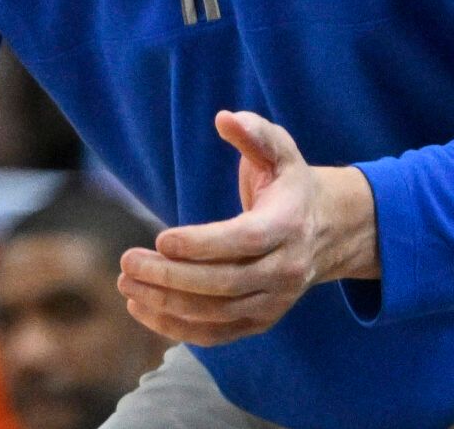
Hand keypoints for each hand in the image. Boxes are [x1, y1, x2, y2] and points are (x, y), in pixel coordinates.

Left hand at [116, 110, 378, 346]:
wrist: (327, 229)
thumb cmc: (289, 182)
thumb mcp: (279, 149)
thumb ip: (254, 132)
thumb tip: (224, 118)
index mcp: (290, 225)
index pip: (244, 241)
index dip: (202, 244)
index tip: (161, 238)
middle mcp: (286, 270)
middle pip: (225, 283)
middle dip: (172, 276)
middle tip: (127, 261)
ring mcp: (274, 301)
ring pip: (217, 313)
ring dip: (167, 303)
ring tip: (126, 283)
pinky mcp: (261, 321)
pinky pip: (216, 334)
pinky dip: (177, 328)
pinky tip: (141, 308)